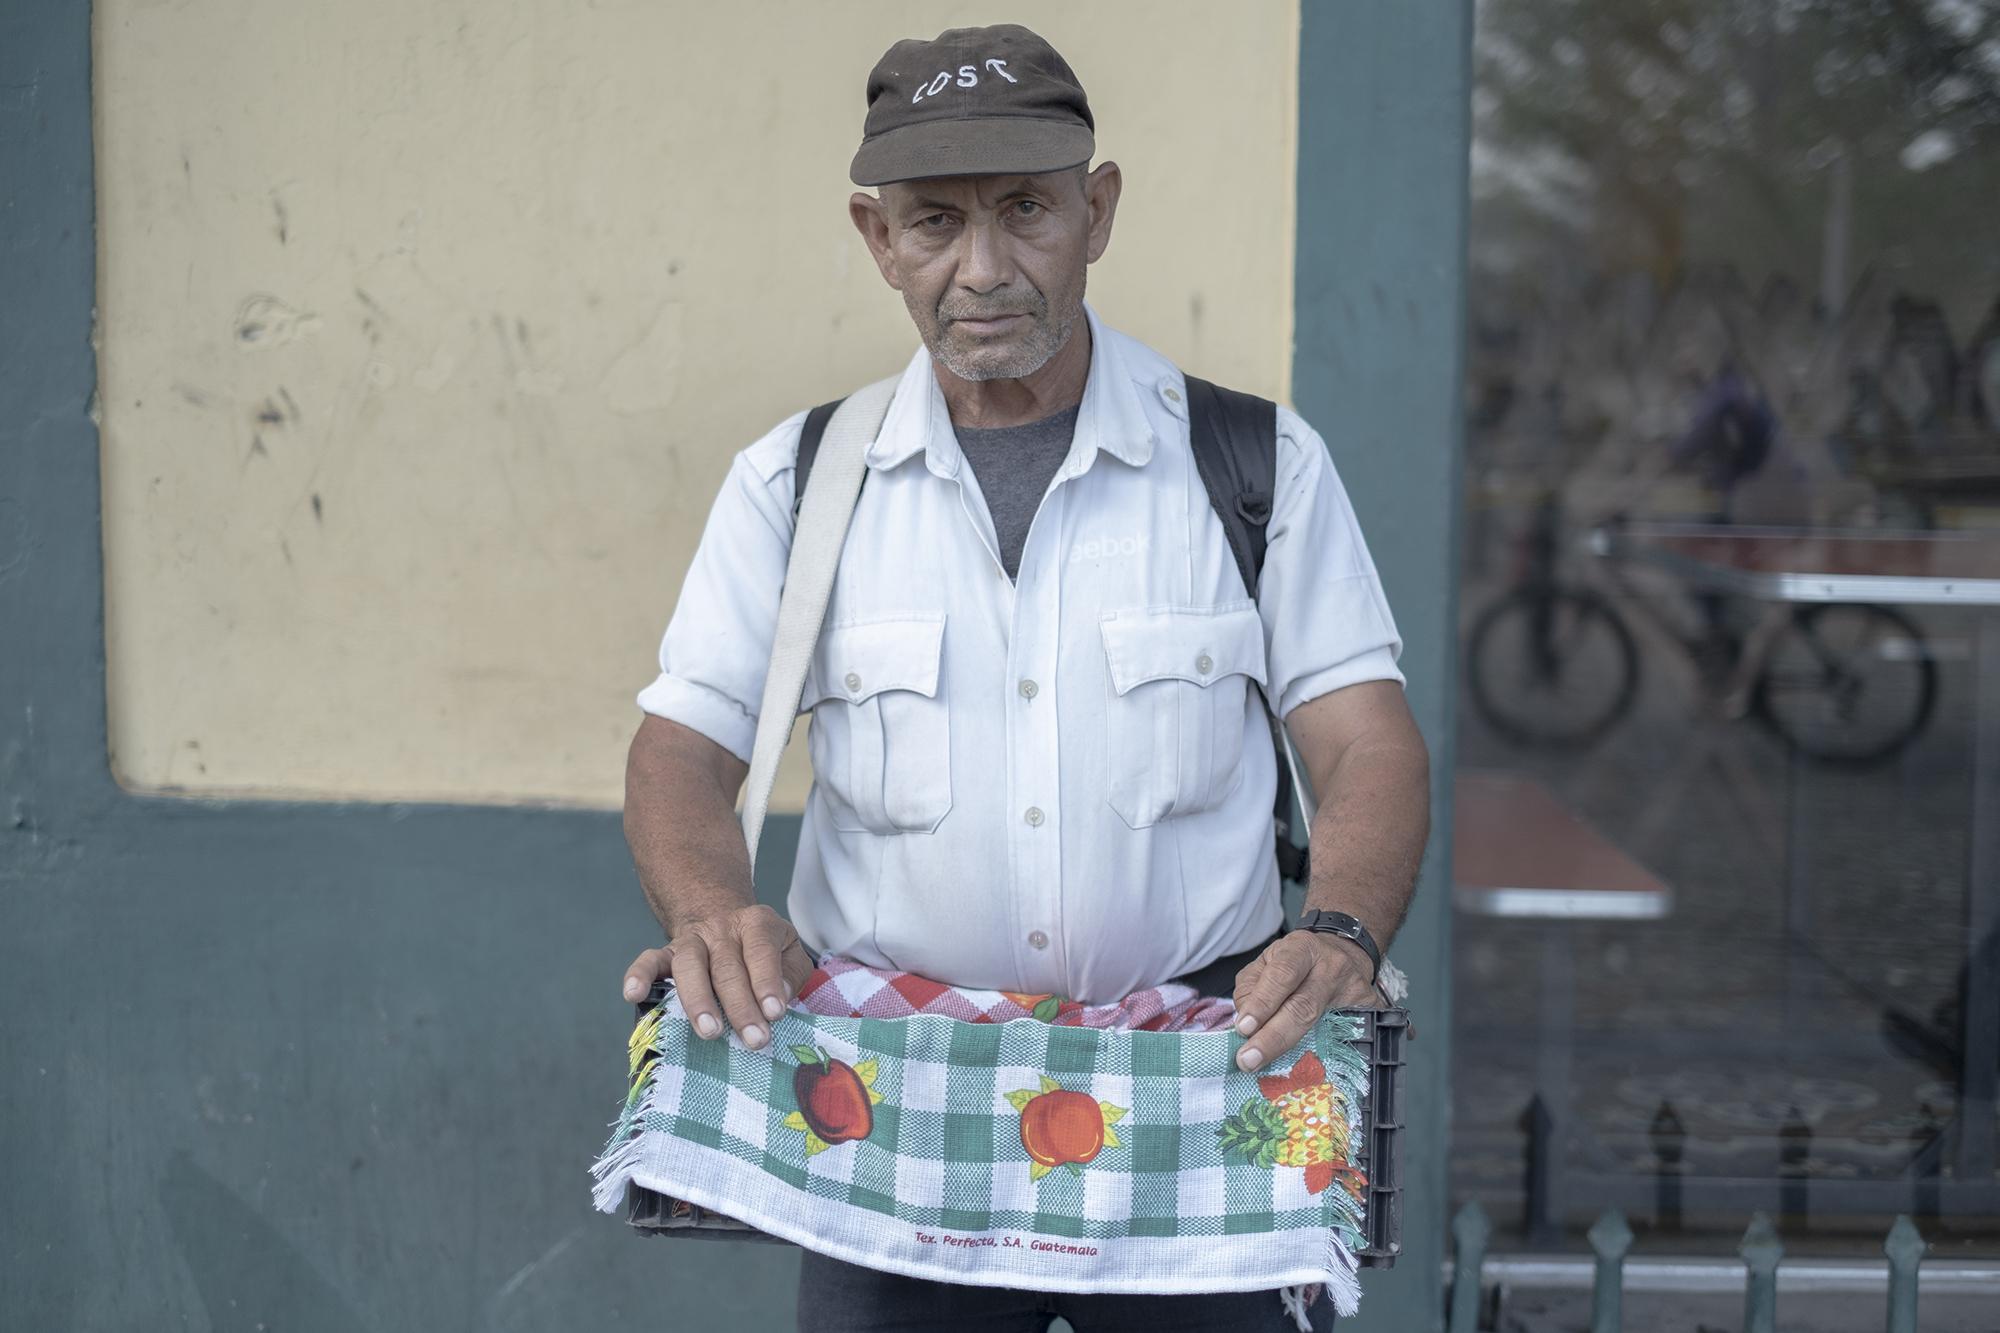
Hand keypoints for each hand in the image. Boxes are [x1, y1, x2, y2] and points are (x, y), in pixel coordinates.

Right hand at [620, 904, 814, 1049]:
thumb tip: (779, 997)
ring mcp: (691, 941)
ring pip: (689, 965)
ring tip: (709, 1031)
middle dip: (741, 1006)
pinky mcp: (666, 953)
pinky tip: (633, 995)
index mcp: (757, 924)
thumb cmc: (762, 950)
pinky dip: (639, 975)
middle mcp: (722, 929)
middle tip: (753, 1039)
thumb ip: (791, 973)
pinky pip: (649, 960)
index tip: (775, 1013)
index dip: (767, 982)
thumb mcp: (789, 952)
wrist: (723, 921)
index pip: (761, 951)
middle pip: (727, 966)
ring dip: (699, 1000)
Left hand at [1230, 931, 1380, 1070]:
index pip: (1281, 975)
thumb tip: (1243, 1026)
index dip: (1262, 1003)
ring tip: (1273, 1069)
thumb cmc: (1299, 962)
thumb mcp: (1267, 962)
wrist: (1345, 953)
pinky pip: (1351, 1037)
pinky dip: (1330, 1056)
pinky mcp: (1372, 1008)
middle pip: (1303, 1006)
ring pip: (1326, 1026)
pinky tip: (1313, 1073)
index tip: (1243, 1028)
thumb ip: (1250, 989)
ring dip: (1296, 1052)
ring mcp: (1354, 989)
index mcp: (1301, 949)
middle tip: (1249, 1060)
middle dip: (1273, 1038)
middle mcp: (1331, 967)